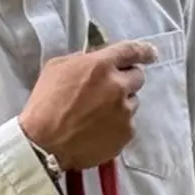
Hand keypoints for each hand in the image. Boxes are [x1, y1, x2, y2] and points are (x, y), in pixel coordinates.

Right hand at [20, 39, 158, 171]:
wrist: (43, 144)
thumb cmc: (44, 104)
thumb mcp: (56, 69)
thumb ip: (83, 61)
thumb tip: (97, 61)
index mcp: (101, 66)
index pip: (131, 51)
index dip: (143, 51)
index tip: (151, 54)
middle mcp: (118, 86)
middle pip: (137, 77)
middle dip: (125, 80)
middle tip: (108, 90)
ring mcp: (124, 112)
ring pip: (132, 102)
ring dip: (120, 104)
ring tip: (96, 115)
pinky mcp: (126, 134)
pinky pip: (127, 124)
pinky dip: (116, 125)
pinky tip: (97, 130)